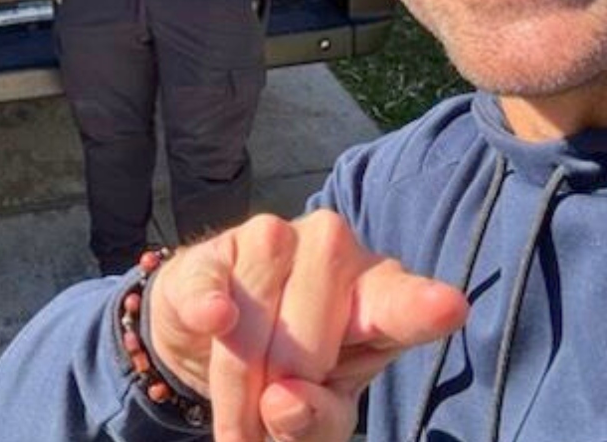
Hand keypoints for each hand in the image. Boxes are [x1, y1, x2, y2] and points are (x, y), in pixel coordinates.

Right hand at [147, 210, 467, 441]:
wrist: (215, 331)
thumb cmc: (293, 372)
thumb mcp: (318, 416)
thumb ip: (315, 420)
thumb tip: (285, 401)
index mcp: (377, 294)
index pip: (400, 302)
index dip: (419, 306)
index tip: (449, 307)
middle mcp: (333, 248)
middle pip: (312, 332)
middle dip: (286, 386)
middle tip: (269, 419)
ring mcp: (271, 237)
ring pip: (256, 314)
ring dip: (240, 380)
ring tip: (239, 415)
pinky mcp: (214, 248)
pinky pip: (212, 284)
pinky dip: (208, 306)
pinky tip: (215, 317)